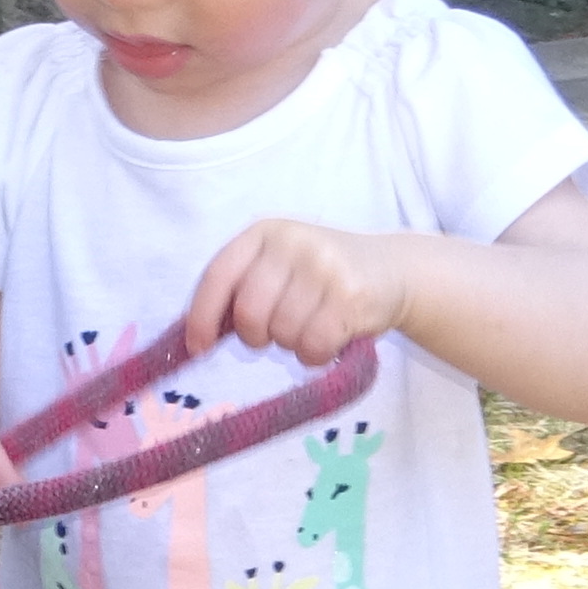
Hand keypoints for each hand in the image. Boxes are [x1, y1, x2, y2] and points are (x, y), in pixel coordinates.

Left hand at [182, 217, 408, 371]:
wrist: (391, 271)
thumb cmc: (322, 277)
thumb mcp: (279, 266)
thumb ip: (243, 289)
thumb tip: (195, 338)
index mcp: (264, 232)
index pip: (219, 275)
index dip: (202, 316)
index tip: (198, 348)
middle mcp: (292, 242)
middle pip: (249, 313)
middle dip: (257, 337)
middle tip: (276, 334)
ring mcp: (324, 266)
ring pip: (282, 334)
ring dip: (292, 345)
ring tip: (312, 327)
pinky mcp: (351, 296)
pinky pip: (313, 346)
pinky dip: (315, 355)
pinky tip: (330, 339)